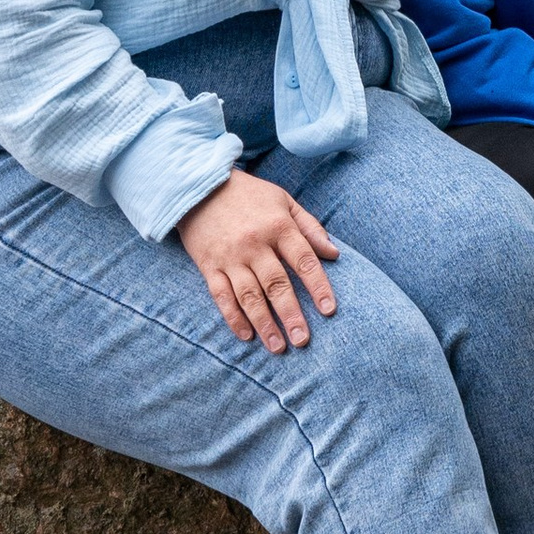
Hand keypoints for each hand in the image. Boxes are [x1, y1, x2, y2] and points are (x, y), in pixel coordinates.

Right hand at [178, 170, 340, 353]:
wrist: (199, 185)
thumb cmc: (249, 195)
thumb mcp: (284, 201)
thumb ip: (310, 227)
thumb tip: (334, 254)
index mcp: (278, 226)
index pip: (304, 260)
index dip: (318, 286)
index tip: (329, 310)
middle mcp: (254, 243)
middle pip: (276, 284)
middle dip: (291, 314)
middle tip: (303, 340)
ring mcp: (229, 257)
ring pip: (249, 296)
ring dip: (264, 324)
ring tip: (278, 347)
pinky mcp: (208, 265)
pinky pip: (221, 296)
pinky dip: (233, 318)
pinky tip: (246, 336)